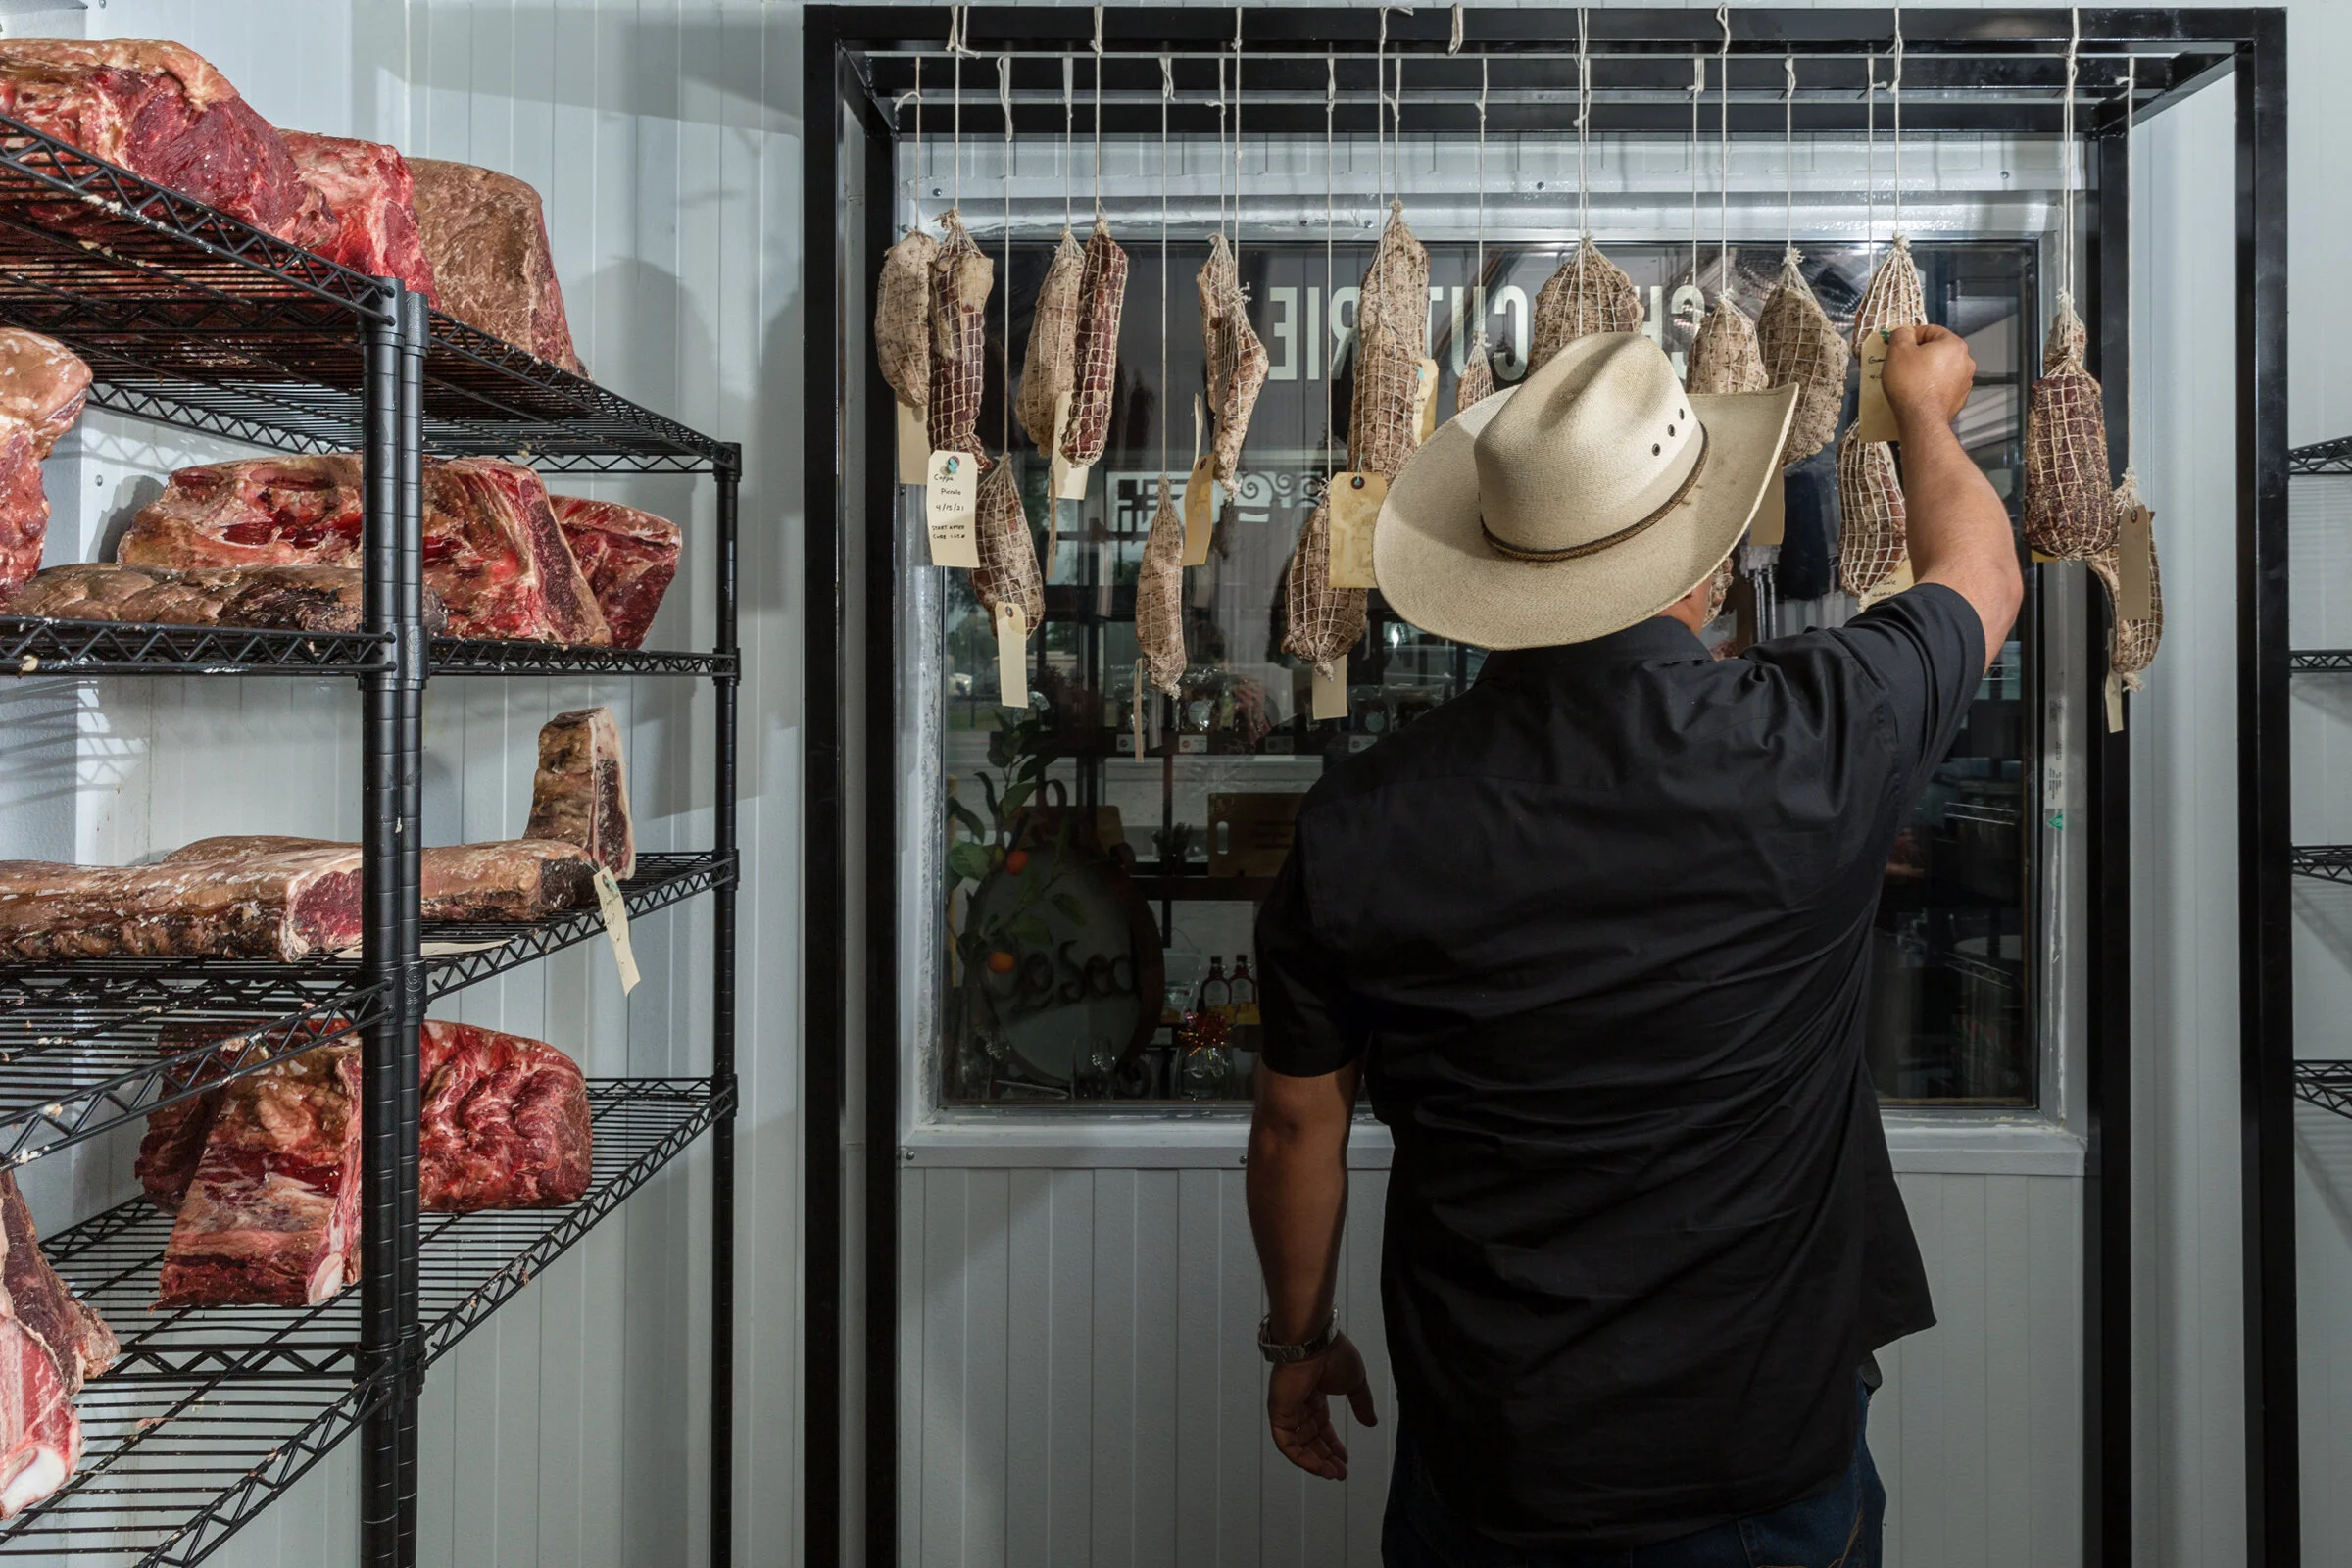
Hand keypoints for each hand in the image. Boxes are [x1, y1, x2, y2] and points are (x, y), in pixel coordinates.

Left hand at [1266, 1332, 1377, 1480]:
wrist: (1314, 1342)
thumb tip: (1371, 1422)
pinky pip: (1286, 1443)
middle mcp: (1299, 1402)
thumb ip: (1362, 1404)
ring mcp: (1287, 1408)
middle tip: (1340, 1473)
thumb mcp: (1356, 1382)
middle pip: (1310, 1438)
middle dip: (1326, 1457)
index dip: (1333, 1444)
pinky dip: (1301, 1458)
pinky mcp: (1278, 1412)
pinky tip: (1318, 1467)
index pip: (1321, 1426)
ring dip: (1315, 1462)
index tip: (1345, 1459)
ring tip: (1332, 1474)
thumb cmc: (1333, 1354)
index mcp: (1315, 1394)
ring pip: (1298, 1444)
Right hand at [1880, 323, 1977, 436]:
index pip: (1930, 330)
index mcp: (1954, 345)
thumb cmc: (1911, 386)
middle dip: (1918, 355)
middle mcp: (1964, 361)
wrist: (1921, 420)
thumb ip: (1901, 334)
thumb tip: (1904, 332)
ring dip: (1925, 371)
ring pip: (1940, 369)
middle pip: (1937, 350)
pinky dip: (1930, 387)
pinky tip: (1916, 394)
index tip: (1899, 346)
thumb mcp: (1898, 351)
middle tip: (1901, 364)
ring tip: (1907, 381)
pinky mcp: (1958, 399)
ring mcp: (1964, 382)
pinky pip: (1942, 386)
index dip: (1911, 336)